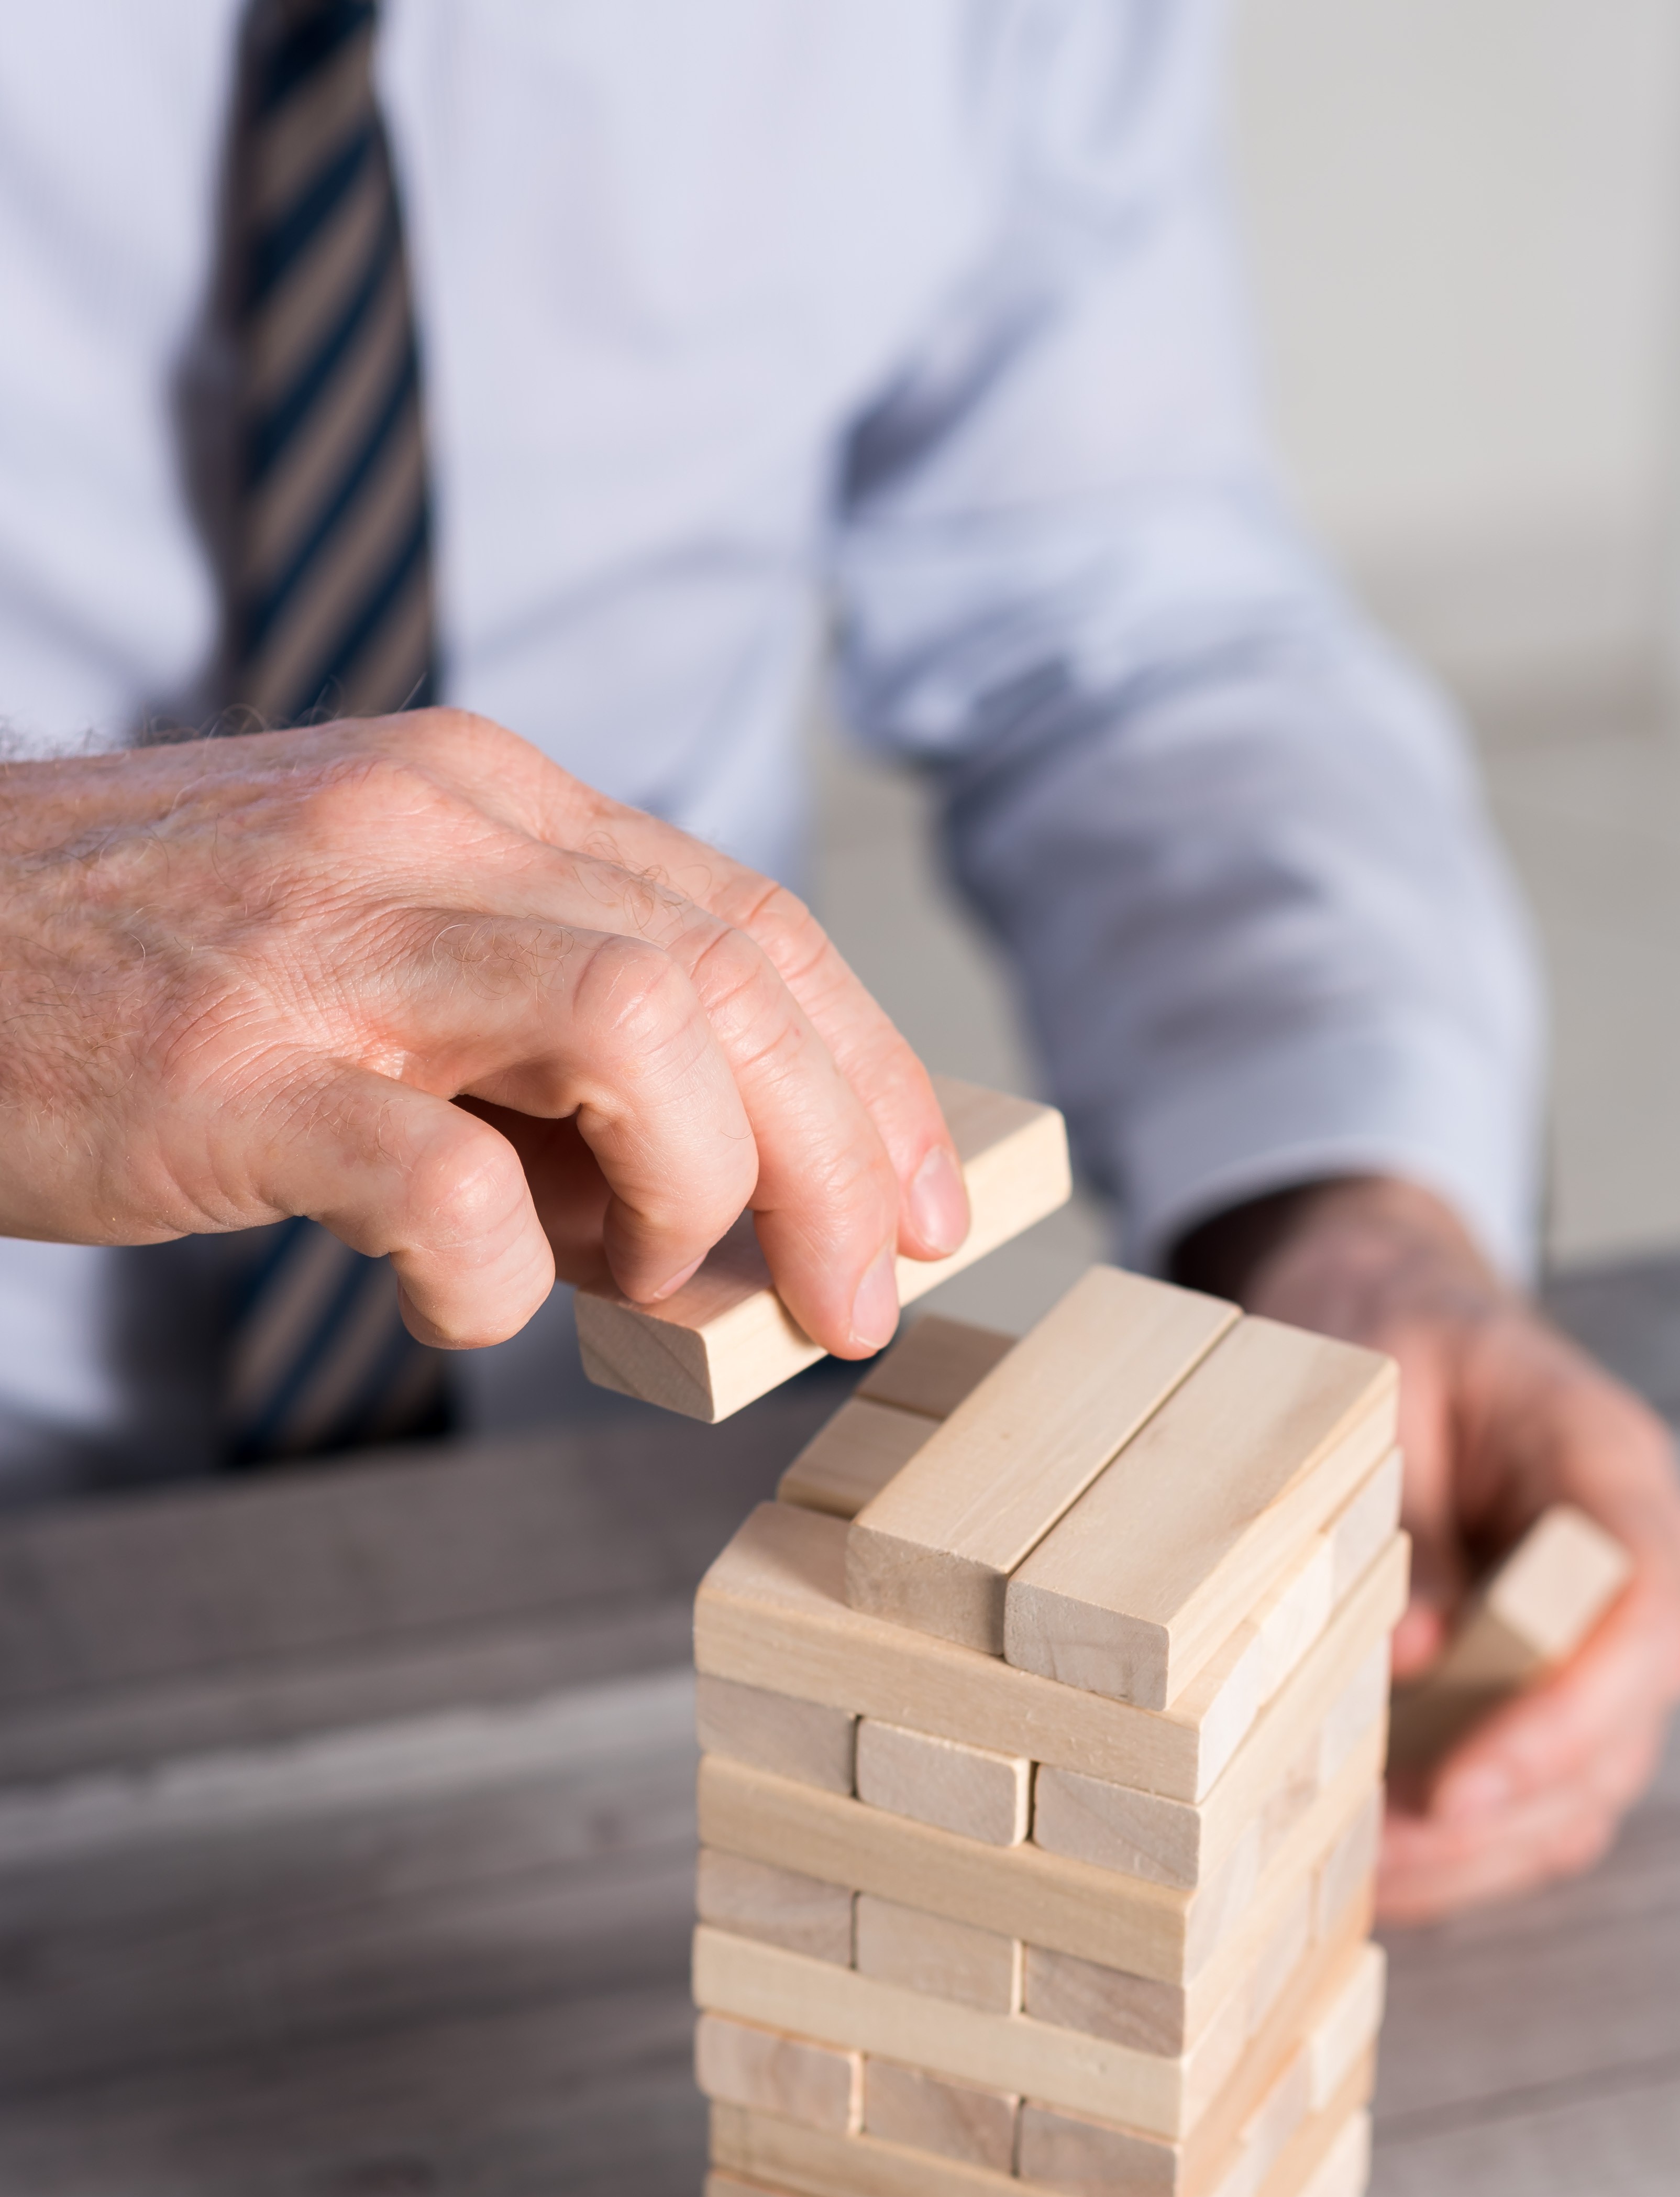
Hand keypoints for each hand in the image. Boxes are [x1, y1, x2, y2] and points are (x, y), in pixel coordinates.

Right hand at [0, 712, 968, 1353]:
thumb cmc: (139, 963)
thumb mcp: (371, 940)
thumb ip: (534, 1040)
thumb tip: (694, 1199)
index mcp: (477, 798)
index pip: (751, 920)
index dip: (872, 1077)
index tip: (925, 1204)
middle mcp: (424, 838)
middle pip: (734, 976)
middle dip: (842, 1159)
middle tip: (854, 1299)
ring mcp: (326, 946)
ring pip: (641, 1032)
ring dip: (695, 1188)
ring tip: (651, 1278)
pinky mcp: (233, 1074)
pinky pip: (445, 1181)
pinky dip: (498, 1274)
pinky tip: (469, 1297)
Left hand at [1175, 1175, 1679, 1920]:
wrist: (1399, 1318)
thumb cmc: (1395, 1341)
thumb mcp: (1382, 1385)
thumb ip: (1408, 1513)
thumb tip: (1414, 1657)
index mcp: (1610, 1471)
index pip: (1644, 1612)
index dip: (1568, 1711)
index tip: (1464, 1781)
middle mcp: (1634, 1570)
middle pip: (1624, 1723)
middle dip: (1510, 1806)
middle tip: (1389, 1851)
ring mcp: (1600, 1641)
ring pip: (1586, 1785)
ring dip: (1481, 1849)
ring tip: (1367, 1874)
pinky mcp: (1551, 1691)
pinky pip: (1538, 1799)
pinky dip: (1466, 1852)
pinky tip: (1379, 1872)